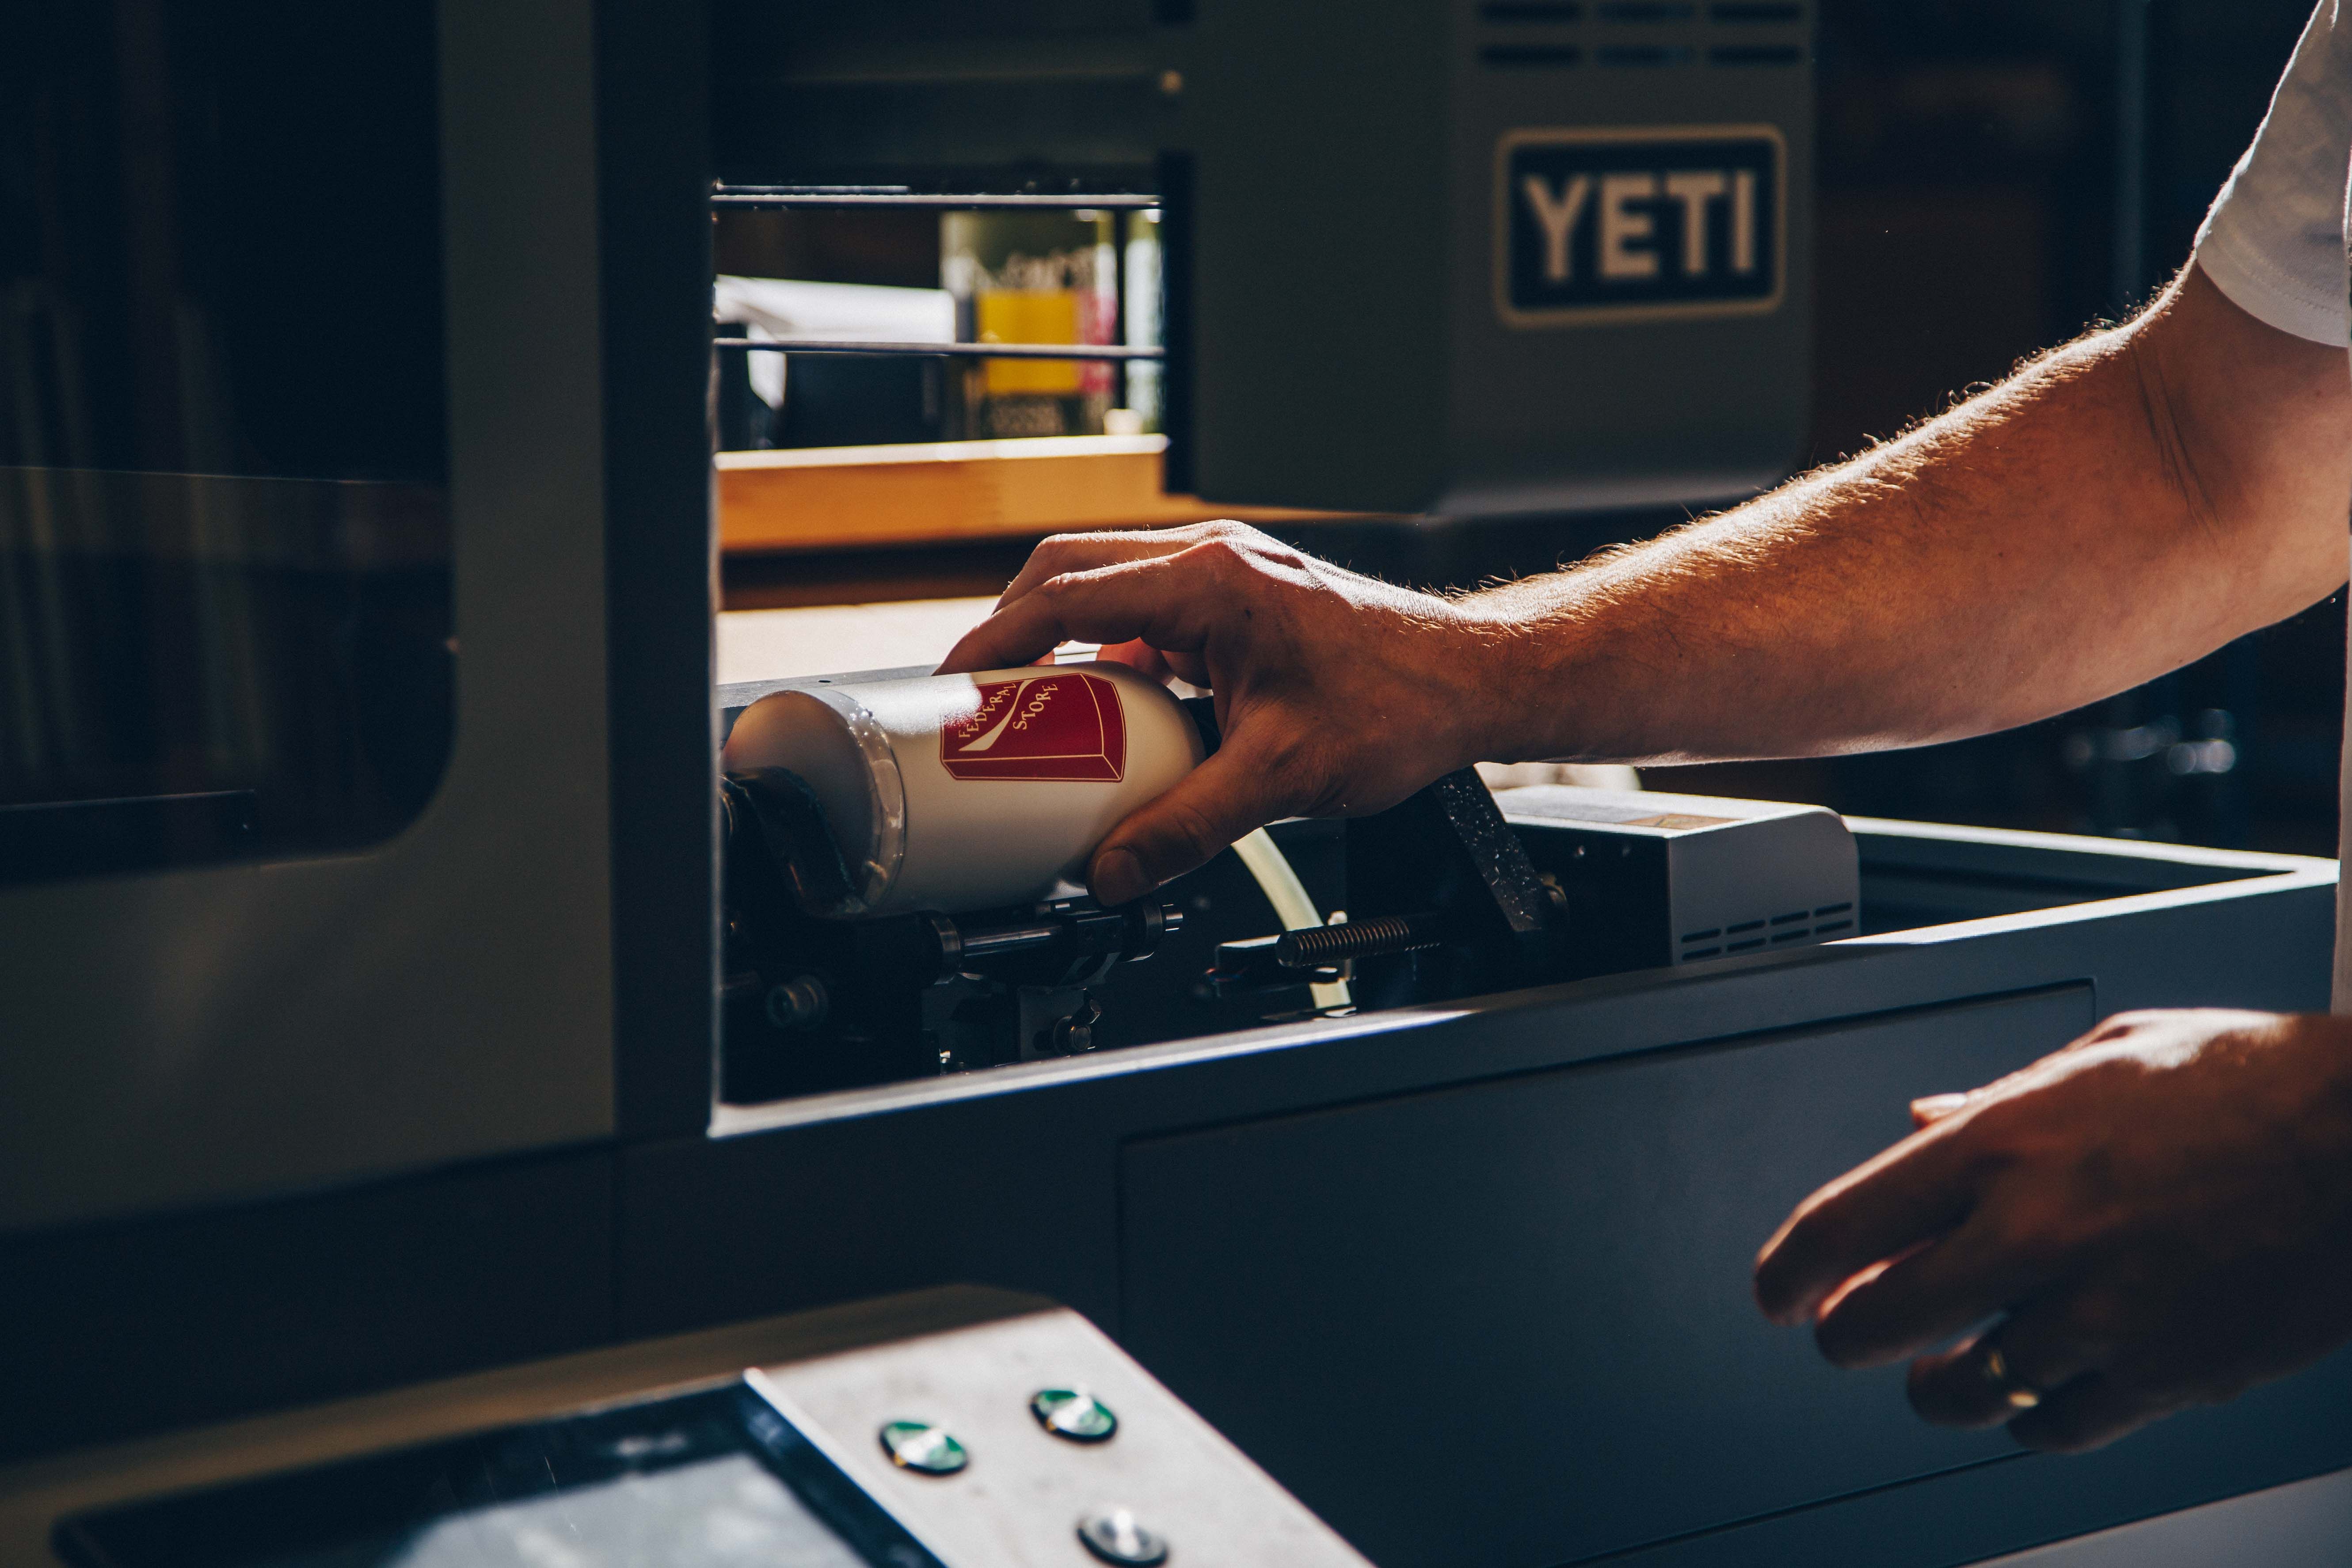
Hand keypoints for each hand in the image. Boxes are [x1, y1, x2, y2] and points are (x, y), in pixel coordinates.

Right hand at [937, 522, 1500, 904]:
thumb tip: (1116, 873)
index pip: (1063, 595)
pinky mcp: (1236, 607)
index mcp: (1210, 582)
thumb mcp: (1281, 778)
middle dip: (1011, 633)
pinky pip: (1147, 623)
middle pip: (1067, 574)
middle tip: (977, 699)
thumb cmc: (1400, 702)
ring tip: (1031, 715)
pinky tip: (1109, 722)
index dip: (994, 641)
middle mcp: (1211, 564)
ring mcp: (1224, 580)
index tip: (953, 685)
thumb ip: (1189, 827)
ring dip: (1063, 648)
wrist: (1470, 683)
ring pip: (1106, 594)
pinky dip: (1112, 664)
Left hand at [1753, 1009, 2351, 1451]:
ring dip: (1935, 1389)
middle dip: (1846, 1337)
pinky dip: (2027, 1419)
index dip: (1787, 1271)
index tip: (1775, 1294)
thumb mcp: (2102, 1058)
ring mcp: (2100, 1312)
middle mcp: (2037, 1231)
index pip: (1842, 1224)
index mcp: (2005, 1143)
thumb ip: (1995, 1100)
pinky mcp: (2165, 1375)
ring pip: (1959, 1391)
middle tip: (1848, 1333)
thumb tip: (1922, 1121)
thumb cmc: (2250, 1085)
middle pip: (1878, 1323)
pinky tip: (2032, 1393)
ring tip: (1938, 1374)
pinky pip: (2053, 1428)